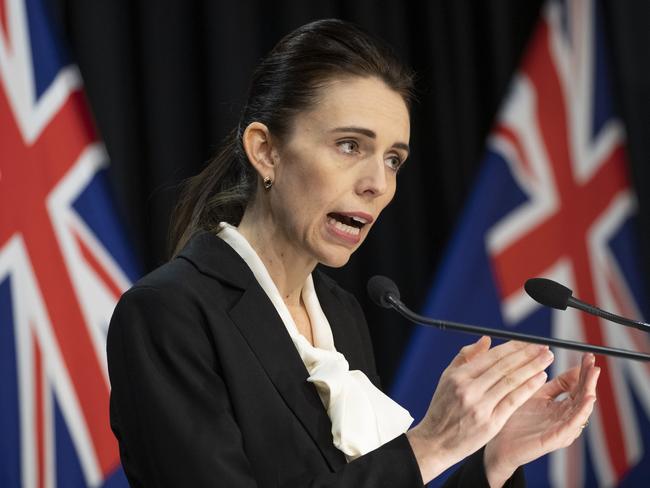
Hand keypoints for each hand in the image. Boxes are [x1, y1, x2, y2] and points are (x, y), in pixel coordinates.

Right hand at [407, 337, 553, 482]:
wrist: (436, 442)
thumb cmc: (442, 408)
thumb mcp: (447, 378)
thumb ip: (466, 357)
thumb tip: (487, 340)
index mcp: (458, 376)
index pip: (491, 357)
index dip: (512, 347)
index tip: (527, 341)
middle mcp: (468, 389)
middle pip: (503, 367)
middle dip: (526, 354)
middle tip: (543, 347)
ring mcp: (480, 406)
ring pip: (511, 381)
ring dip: (532, 367)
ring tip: (547, 358)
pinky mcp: (491, 423)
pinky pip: (513, 401)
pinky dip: (528, 387)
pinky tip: (540, 378)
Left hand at [484, 353, 599, 486]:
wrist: (496, 441)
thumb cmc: (512, 416)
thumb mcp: (532, 392)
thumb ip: (548, 381)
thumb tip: (561, 361)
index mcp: (558, 406)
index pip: (575, 386)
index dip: (582, 372)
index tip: (588, 356)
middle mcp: (562, 417)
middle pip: (581, 396)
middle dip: (589, 379)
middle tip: (593, 362)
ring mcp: (559, 428)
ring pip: (580, 410)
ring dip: (589, 392)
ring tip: (593, 377)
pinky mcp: (553, 439)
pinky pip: (571, 425)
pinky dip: (581, 412)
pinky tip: (587, 399)